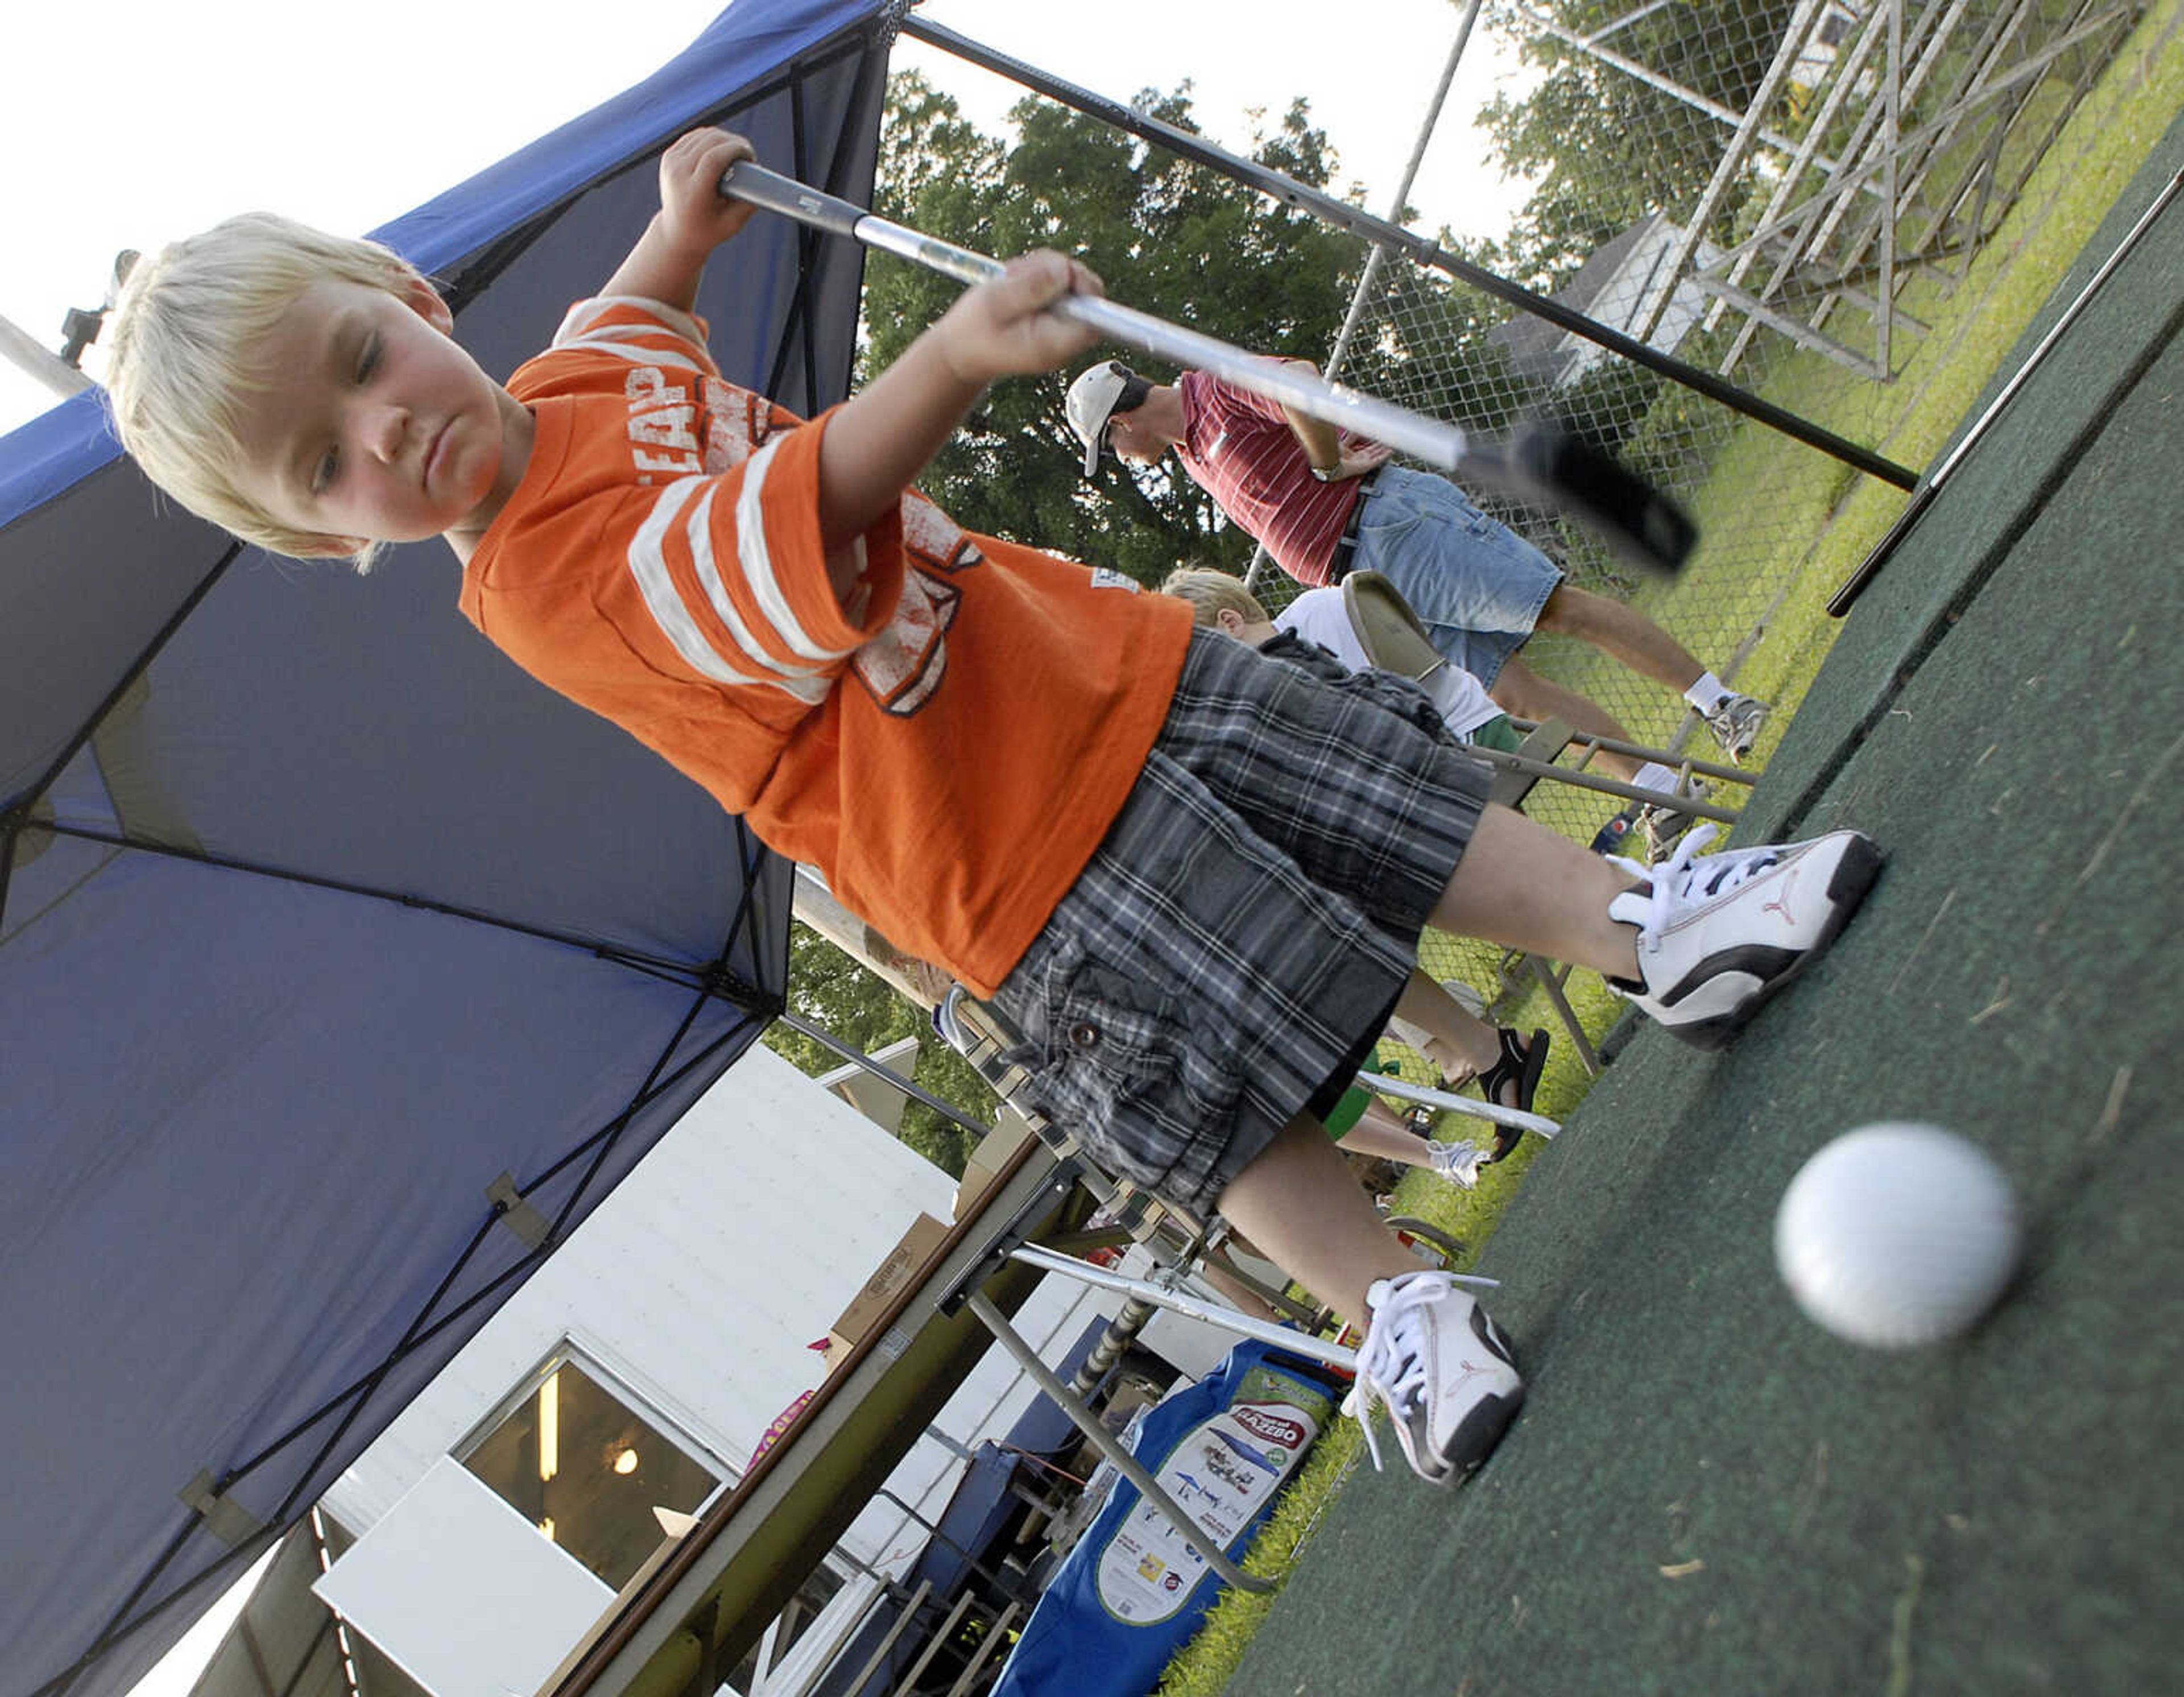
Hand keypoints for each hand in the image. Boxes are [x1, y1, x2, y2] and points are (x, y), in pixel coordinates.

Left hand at [657, 128, 758, 256]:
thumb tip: (761, 180)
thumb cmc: (707, 231)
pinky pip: (695, 136)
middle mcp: (677, 174)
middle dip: (734, 141)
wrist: (676, 233)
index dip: (736, 149)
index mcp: (692, 193)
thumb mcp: (732, 224)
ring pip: (703, 135)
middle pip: (710, 142)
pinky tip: (721, 146)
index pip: (713, 158)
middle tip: (747, 153)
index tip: (750, 155)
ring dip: (724, 138)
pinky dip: (711, 137)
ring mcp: (671, 163)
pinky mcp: (669, 156)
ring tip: (736, 151)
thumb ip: (748, 204)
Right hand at [931, 251, 1104, 385]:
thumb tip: (1064, 270)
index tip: (1063, 272)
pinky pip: (1060, 285)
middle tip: (1023, 272)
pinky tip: (1017, 281)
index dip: (1086, 287)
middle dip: (1060, 270)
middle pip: (1088, 294)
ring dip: (1046, 269)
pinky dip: (1041, 274)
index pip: (1096, 317)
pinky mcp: (1054, 315)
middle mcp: (1065, 339)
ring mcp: (1061, 327)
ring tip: (1013, 278)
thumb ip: (1030, 287)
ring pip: (1074, 283)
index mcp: (1054, 344)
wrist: (961, 348)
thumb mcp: (994, 303)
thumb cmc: (972, 331)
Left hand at [1331, 441, 1393, 480]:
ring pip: (1378, 456)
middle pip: (1374, 451)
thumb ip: (1352, 436)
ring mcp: (1363, 464)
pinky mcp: (1366, 467)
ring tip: (1394, 444)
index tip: (1380, 437)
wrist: (1330, 463)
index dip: (1375, 442)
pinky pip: (1378, 461)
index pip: (1367, 448)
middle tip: (1389, 438)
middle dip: (1382, 445)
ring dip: (1386, 450)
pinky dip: (1385, 456)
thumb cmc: (1332, 455)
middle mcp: (1359, 459)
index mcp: (1353, 454)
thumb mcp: (1344, 443)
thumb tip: (1358, 428)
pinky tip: (1391, 451)